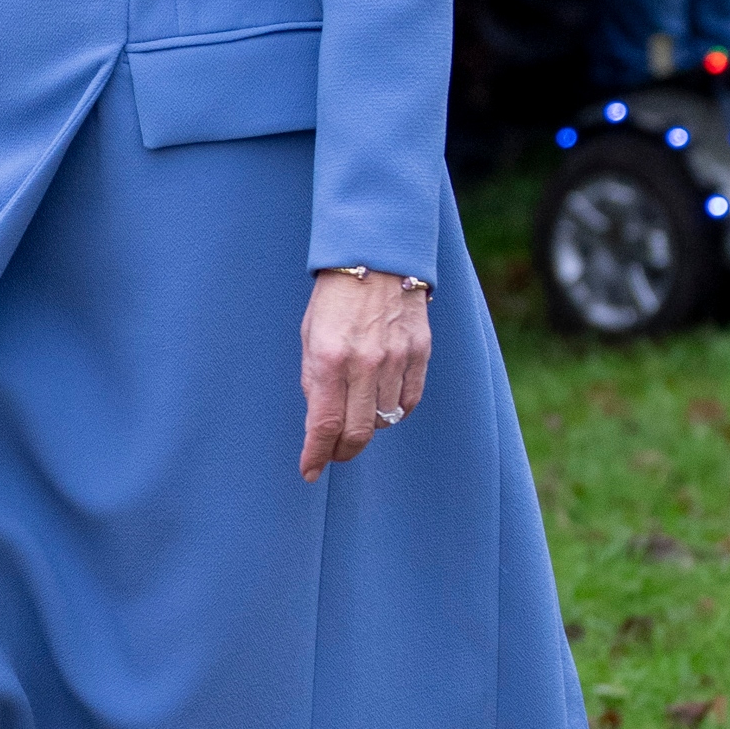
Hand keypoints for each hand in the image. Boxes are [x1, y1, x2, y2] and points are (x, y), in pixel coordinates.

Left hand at [298, 268, 431, 479]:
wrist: (378, 257)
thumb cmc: (336, 297)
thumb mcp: (310, 335)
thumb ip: (314, 380)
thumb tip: (319, 424)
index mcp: (329, 357)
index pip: (324, 424)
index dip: (316, 455)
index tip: (309, 470)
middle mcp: (365, 363)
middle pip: (358, 432)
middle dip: (341, 452)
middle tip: (333, 454)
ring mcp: (396, 359)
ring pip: (384, 421)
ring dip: (367, 429)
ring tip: (355, 420)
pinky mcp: (420, 353)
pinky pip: (409, 403)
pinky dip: (395, 413)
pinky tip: (382, 406)